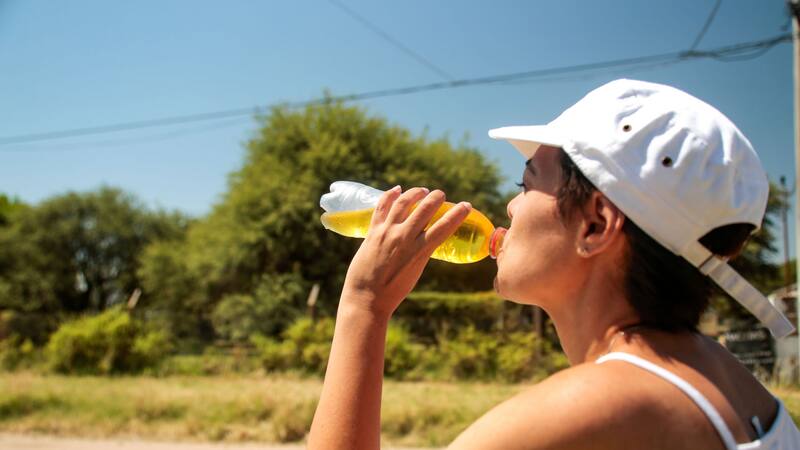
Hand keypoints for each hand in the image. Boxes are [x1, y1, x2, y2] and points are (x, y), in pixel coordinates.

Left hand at [339, 186, 471, 319]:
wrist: (367, 297)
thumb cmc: (393, 290)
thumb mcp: (416, 270)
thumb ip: (420, 251)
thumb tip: (425, 237)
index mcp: (419, 252)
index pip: (444, 227)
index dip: (457, 214)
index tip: (466, 205)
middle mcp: (404, 238)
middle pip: (424, 208)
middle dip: (436, 197)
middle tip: (440, 194)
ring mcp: (387, 233)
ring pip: (403, 202)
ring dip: (415, 193)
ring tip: (422, 191)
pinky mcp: (373, 232)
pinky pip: (382, 207)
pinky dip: (390, 195)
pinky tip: (396, 189)